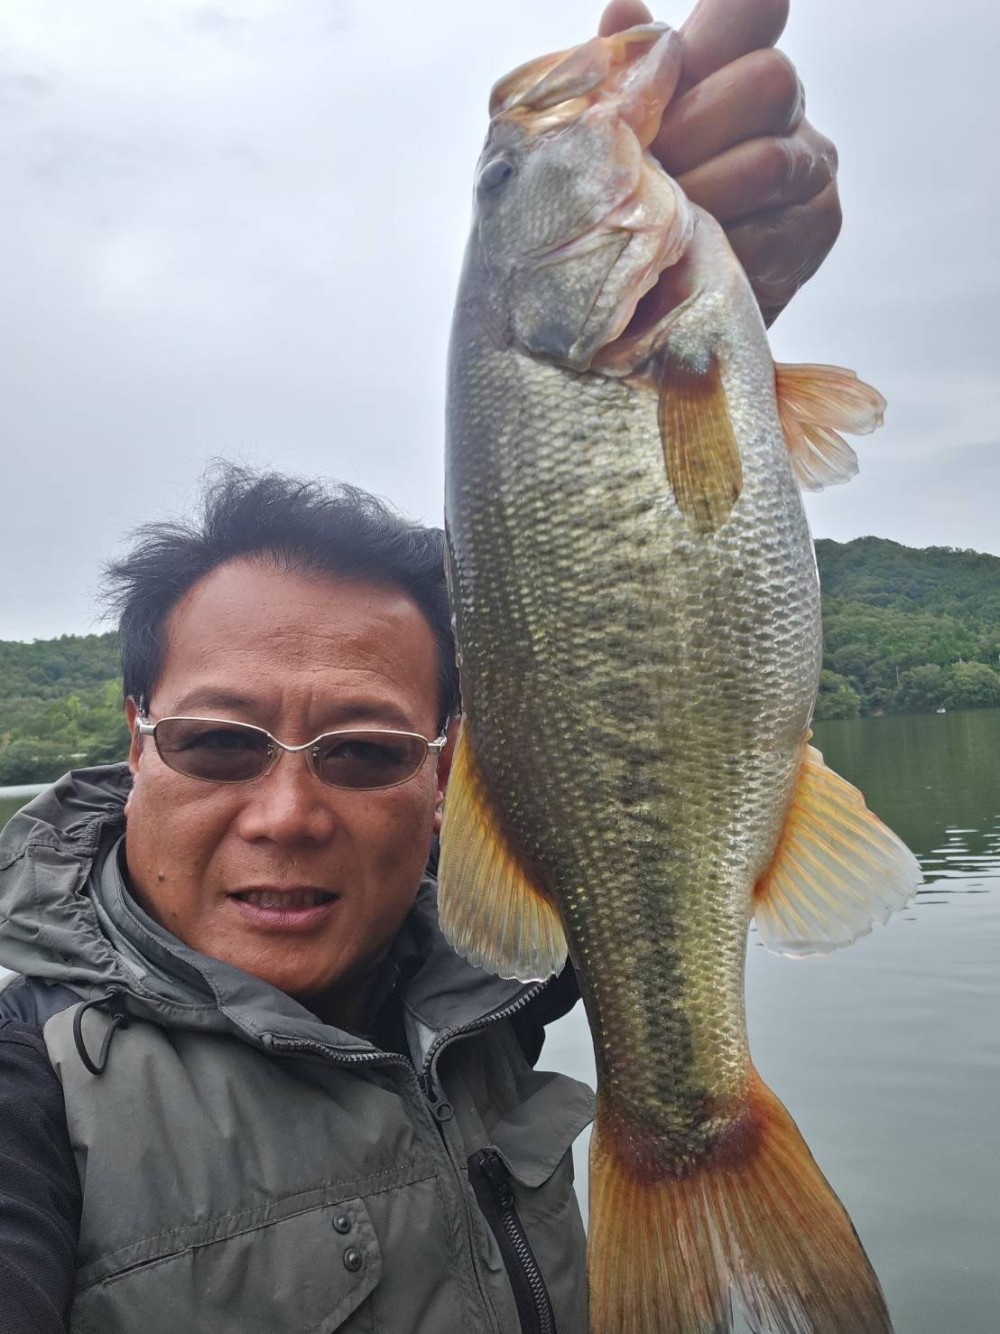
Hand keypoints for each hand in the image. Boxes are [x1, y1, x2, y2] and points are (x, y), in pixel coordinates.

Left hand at [599, 0, 841, 324]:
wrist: (658, 309)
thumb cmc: (634, 212)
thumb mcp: (619, 145)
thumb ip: (624, 80)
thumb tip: (622, 10)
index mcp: (736, 63)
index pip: (753, 10)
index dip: (725, 25)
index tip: (679, 62)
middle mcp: (788, 106)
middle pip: (767, 80)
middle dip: (695, 130)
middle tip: (652, 174)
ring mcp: (812, 166)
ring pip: (769, 160)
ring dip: (702, 196)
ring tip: (660, 224)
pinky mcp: (818, 227)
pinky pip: (772, 229)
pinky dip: (721, 248)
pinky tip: (691, 260)